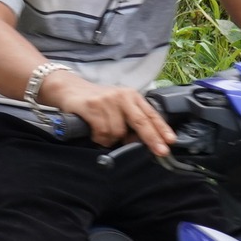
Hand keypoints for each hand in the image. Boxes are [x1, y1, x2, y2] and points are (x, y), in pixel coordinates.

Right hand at [41, 71, 173, 158]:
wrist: (70, 89)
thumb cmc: (96, 100)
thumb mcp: (118, 104)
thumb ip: (131, 119)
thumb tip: (141, 141)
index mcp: (131, 95)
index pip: (150, 114)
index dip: (162, 128)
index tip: (170, 141)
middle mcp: (121, 96)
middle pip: (141, 122)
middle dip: (152, 139)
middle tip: (161, 152)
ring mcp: (107, 101)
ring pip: (118, 132)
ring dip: (110, 139)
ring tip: (102, 133)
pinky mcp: (92, 107)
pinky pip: (102, 132)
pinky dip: (99, 137)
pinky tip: (94, 132)